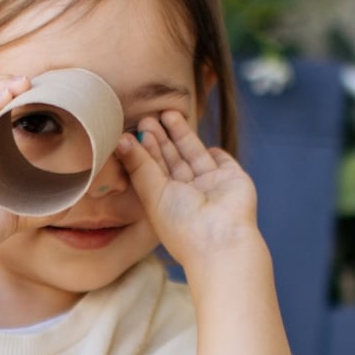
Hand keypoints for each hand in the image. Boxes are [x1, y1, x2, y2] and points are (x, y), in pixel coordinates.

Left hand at [114, 110, 260, 266]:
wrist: (221, 240)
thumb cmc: (181, 224)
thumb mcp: (153, 192)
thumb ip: (139, 165)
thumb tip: (120, 140)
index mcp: (165, 202)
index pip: (152, 170)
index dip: (144, 150)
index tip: (133, 129)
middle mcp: (188, 195)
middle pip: (172, 160)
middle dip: (160, 139)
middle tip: (148, 117)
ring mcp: (211, 187)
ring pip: (194, 156)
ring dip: (182, 136)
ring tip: (169, 114)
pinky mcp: (233, 180)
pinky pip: (223, 162)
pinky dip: (216, 153)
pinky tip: (206, 143)